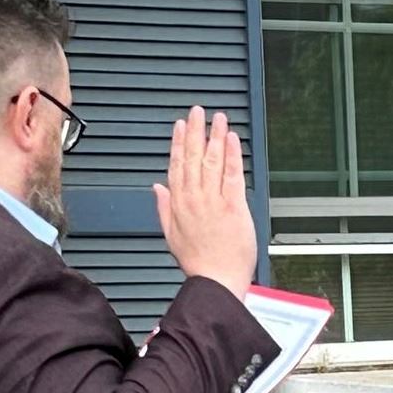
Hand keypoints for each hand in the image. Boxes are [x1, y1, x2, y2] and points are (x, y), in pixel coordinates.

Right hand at [155, 107, 257, 294]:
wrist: (216, 281)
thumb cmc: (198, 263)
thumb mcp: (171, 235)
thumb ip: (164, 208)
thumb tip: (158, 188)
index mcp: (179, 204)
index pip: (176, 165)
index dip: (178, 143)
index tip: (180, 126)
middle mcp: (195, 198)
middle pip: (192, 157)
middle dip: (195, 131)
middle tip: (197, 111)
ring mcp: (214, 201)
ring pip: (211, 161)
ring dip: (213, 136)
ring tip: (216, 117)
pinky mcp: (234, 206)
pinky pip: (232, 174)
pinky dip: (232, 154)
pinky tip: (231, 138)